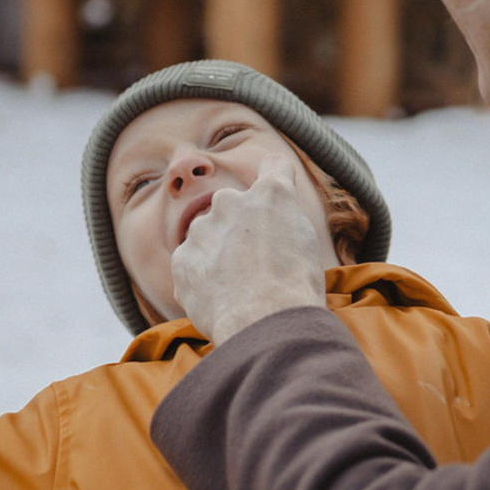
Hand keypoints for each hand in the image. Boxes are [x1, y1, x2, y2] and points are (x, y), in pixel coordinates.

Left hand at [170, 154, 330, 344]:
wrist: (262, 322)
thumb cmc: (295, 287)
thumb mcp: (307, 244)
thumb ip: (285, 220)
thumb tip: (271, 223)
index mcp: (271, 194)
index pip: (273, 167)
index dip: (275, 174)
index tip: (273, 177)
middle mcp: (231, 201)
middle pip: (233, 207)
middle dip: (240, 227)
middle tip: (256, 263)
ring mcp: (202, 229)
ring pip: (209, 237)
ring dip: (219, 254)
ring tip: (239, 288)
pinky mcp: (182, 259)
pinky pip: (193, 264)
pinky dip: (203, 279)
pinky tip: (223, 298)